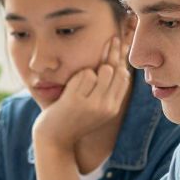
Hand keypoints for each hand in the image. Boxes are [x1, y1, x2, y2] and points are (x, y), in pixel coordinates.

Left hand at [31, 35, 130, 152]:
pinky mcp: (76, 101)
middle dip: (112, 53)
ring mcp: (91, 104)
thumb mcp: (95, 110)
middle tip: (113, 38)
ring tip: (80, 83)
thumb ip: (105, 91)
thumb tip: (116, 64)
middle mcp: (106, 106)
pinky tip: (69, 90)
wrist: (54, 141)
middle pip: (115, 70)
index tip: (120, 43)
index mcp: (113, 109)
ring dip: (90, 70)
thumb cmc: (72, 121)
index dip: (122, 60)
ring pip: (101, 70)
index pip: (124, 77)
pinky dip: (77, 76)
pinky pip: (83, 74)